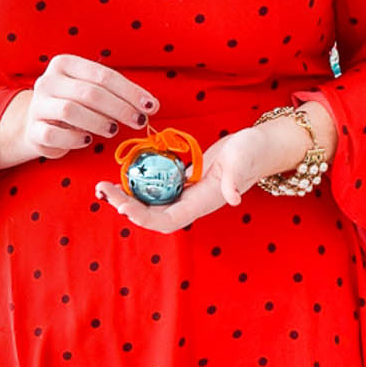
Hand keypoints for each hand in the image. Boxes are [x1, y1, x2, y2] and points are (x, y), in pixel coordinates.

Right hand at [0, 55, 156, 170]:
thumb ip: (117, 94)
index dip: (130, 91)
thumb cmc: (74, 105)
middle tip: (138, 120)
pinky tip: (87, 140)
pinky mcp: (33, 129)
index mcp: (65, 64)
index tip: (150, 106)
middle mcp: (48, 81)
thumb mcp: (92, 91)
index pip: (103, 75)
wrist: (38, 124)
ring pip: (71, 110)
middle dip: (120, 108)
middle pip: (90, 92)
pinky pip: (55, 134)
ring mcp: (38, 105)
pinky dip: (75, 139)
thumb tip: (150, 105)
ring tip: (112, 130)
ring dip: (98, 122)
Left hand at [94, 120, 299, 233]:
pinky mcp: (186, 181)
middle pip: (153, 215)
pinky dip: (141, 185)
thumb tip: (234, 199)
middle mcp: (192, 202)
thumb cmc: (254, 151)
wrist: (262, 146)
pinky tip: (127, 174)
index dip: (143, 217)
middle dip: (127, 206)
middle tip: (104, 190)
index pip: (167, 220)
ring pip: (152, 203)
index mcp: (203, 202)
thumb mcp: (243, 161)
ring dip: (129, 197)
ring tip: (107, 186)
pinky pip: (158, 188)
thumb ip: (236, 179)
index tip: (122, 204)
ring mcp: (188, 193)